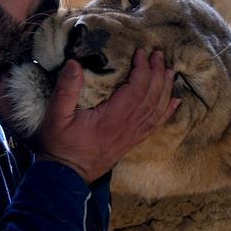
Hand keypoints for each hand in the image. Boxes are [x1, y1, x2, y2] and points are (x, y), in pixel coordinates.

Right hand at [36, 49, 180, 183]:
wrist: (66, 177)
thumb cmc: (59, 146)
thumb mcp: (55, 116)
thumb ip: (65, 90)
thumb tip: (74, 63)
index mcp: (112, 119)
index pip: (136, 89)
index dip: (142, 69)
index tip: (140, 53)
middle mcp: (127, 127)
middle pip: (151, 97)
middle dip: (157, 73)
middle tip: (158, 55)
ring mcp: (131, 136)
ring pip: (156, 110)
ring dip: (165, 89)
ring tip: (169, 71)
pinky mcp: (131, 142)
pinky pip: (154, 125)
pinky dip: (167, 112)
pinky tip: (174, 102)